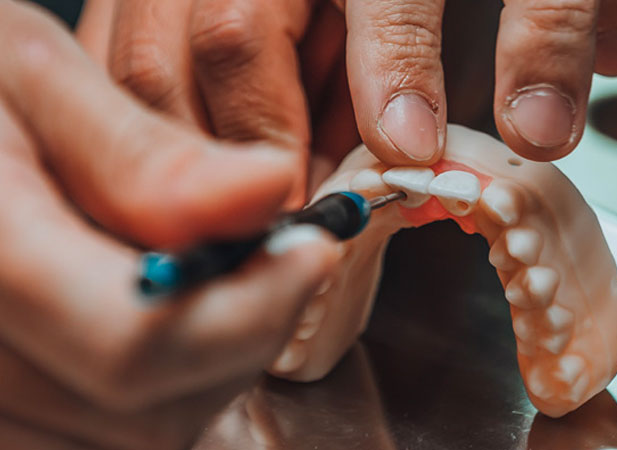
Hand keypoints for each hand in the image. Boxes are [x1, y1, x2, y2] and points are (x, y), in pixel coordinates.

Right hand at [0, 2, 336, 447]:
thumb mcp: (35, 78)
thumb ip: (142, 154)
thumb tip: (266, 192)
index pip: (135, 342)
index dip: (251, 308)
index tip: (312, 250)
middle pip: (154, 410)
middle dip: (242, 333)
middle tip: (266, 257)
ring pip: (148, 436)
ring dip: (211, 364)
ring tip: (201, 277)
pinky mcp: (15, 419)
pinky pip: (117, 437)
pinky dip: (173, 384)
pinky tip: (168, 316)